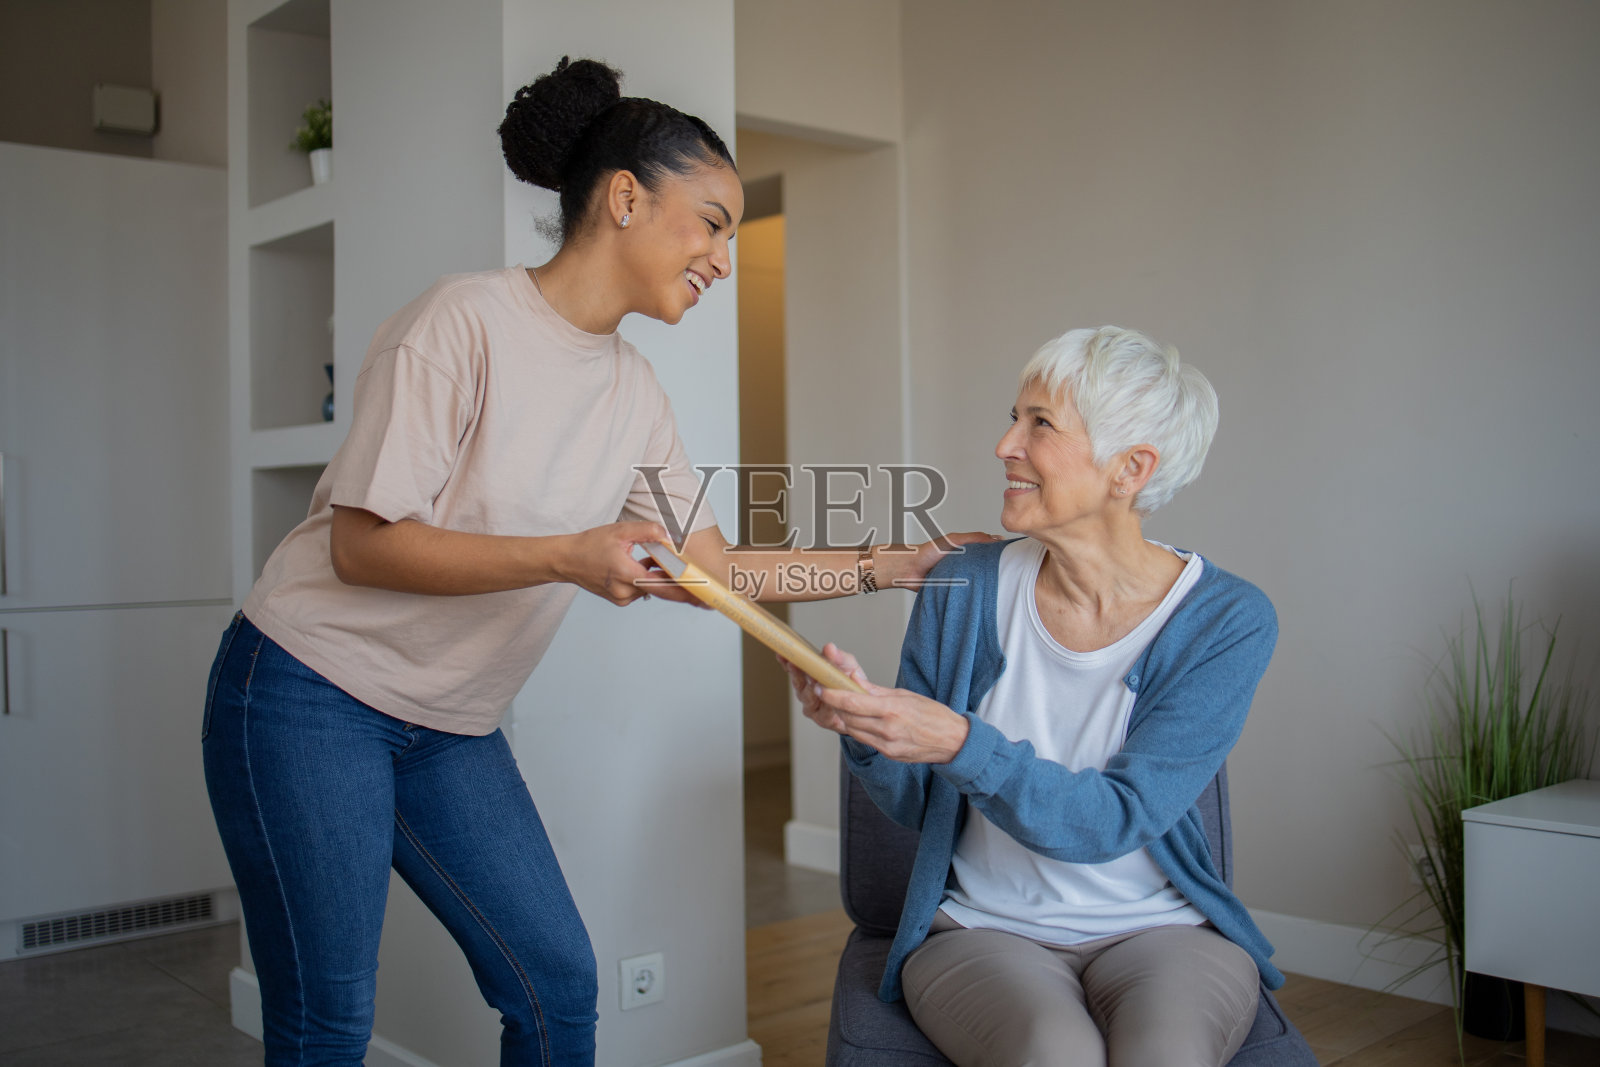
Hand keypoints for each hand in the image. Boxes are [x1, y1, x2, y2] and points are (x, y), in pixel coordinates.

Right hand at [557, 521, 703, 607]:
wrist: (566, 560)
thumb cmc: (590, 544)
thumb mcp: (620, 531)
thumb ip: (648, 531)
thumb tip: (670, 538)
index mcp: (626, 573)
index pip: (663, 585)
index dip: (685, 590)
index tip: (703, 593)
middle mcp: (624, 591)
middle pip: (661, 591)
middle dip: (682, 590)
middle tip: (703, 594)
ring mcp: (621, 598)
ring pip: (651, 589)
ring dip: (660, 578)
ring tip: (658, 561)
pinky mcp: (619, 599)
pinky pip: (641, 590)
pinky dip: (647, 580)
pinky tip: (644, 566)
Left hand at [780, 643, 969, 763]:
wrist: (953, 742)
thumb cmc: (933, 714)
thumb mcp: (906, 695)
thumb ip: (876, 691)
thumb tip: (853, 680)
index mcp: (892, 710)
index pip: (854, 702)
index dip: (833, 695)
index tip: (821, 686)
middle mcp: (887, 730)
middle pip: (848, 717)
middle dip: (834, 704)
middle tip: (823, 691)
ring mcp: (886, 745)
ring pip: (853, 730)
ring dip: (843, 717)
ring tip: (837, 703)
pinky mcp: (888, 754)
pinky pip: (864, 739)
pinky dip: (856, 728)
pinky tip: (855, 719)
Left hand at [875, 531, 1001, 590]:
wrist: (909, 571)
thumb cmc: (927, 552)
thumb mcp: (953, 540)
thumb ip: (973, 538)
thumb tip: (996, 539)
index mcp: (967, 553)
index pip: (989, 553)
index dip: (1001, 555)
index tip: (1016, 557)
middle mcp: (966, 566)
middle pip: (986, 570)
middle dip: (997, 572)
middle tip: (1013, 575)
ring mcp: (961, 580)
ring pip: (978, 583)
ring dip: (985, 585)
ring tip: (1001, 588)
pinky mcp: (955, 593)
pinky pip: (967, 595)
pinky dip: (973, 596)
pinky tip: (983, 597)